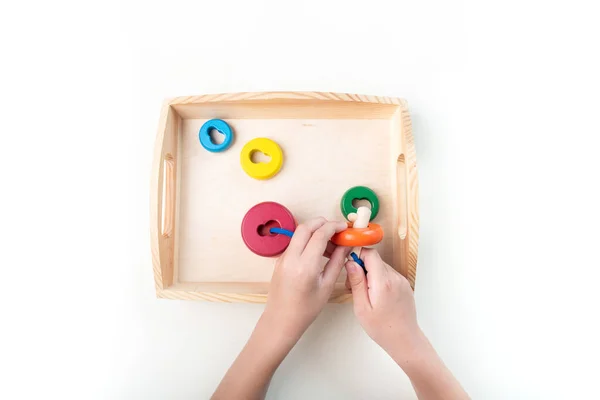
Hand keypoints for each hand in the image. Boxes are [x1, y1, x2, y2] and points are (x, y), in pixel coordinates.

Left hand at [261, 217, 350, 343]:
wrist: (281, 320)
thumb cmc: (306, 309)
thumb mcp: (327, 286)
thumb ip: (337, 262)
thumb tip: (346, 245)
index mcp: (305, 266)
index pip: (319, 234)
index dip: (333, 227)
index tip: (344, 227)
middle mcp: (291, 258)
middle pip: (306, 227)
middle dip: (322, 223)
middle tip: (337, 230)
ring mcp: (283, 258)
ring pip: (299, 233)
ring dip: (314, 231)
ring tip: (330, 244)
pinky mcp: (280, 260)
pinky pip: (295, 243)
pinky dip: (307, 240)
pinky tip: (318, 252)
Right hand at [345, 248, 423, 358]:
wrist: (404, 339)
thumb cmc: (382, 328)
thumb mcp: (362, 307)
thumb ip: (356, 282)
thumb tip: (350, 263)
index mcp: (383, 282)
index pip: (370, 254)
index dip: (358, 255)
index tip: (350, 267)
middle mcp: (395, 278)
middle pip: (375, 260)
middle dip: (362, 268)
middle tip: (354, 287)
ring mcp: (402, 281)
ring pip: (381, 267)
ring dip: (370, 275)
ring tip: (366, 294)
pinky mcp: (405, 285)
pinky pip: (389, 274)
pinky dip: (380, 280)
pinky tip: (376, 296)